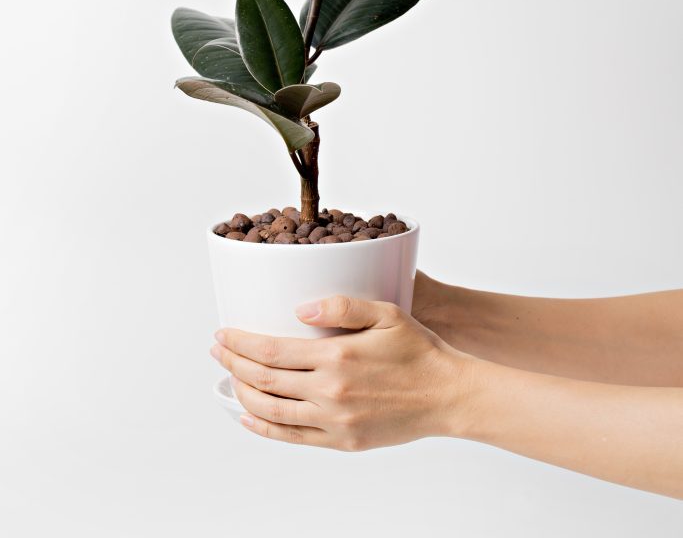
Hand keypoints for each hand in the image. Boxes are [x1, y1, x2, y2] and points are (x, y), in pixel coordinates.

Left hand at [211, 295, 472, 449]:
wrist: (448, 395)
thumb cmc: (419, 350)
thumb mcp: (386, 313)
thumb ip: (342, 306)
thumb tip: (299, 310)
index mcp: (337, 357)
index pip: (272, 352)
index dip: (241, 343)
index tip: (223, 333)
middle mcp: (330, 392)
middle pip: (264, 381)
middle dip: (233, 364)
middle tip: (217, 350)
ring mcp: (334, 421)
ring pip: (272, 412)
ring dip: (243, 395)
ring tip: (230, 378)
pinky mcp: (342, 442)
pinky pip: (293, 437)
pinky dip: (265, 429)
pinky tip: (250, 418)